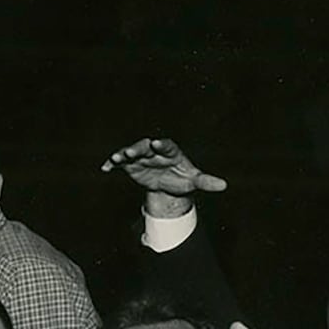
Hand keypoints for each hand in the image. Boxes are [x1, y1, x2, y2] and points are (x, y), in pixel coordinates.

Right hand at [99, 137, 226, 217]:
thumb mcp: (194, 181)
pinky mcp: (130, 165)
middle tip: (131, 151)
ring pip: (131, 152)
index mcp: (170, 151)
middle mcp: (154, 150)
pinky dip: (112, 164)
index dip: (161, 144)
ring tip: (117, 157)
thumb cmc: (183, 178)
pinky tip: (105, 168)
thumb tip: (224, 185)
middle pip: (145, 146)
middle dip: (138, 148)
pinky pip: (120, 163)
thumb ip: (207, 182)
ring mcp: (141, 156)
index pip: (166, 145)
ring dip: (123, 154)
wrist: (169, 184)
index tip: (157, 144)